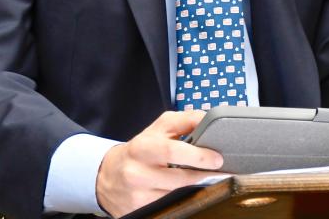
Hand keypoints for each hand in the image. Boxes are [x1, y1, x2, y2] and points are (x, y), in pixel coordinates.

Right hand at [96, 110, 222, 217]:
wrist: (110, 176)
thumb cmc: (141, 149)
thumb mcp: (158, 129)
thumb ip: (184, 121)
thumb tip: (207, 119)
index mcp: (142, 147)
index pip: (172, 151)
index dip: (197, 155)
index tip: (216, 157)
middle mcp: (138, 172)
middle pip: (178, 177)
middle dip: (201, 173)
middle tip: (218, 169)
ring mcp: (139, 193)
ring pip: (176, 192)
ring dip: (193, 185)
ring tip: (204, 176)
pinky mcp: (141, 209)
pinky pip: (169, 203)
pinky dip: (180, 195)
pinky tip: (183, 188)